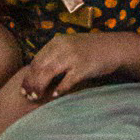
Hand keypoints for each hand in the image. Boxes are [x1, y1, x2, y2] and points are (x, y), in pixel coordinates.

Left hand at [20, 32, 139, 101]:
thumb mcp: (70, 46)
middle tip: (28, 96)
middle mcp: (63, 48)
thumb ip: (55, 55)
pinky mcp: (84, 67)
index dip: (28, 76)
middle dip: (31, 83)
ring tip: (37, 97)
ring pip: (48, 74)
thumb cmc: (91, 49)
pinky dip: (59, 89)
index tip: (24, 88)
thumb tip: (37, 72)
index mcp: (57, 42)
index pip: (36, 60)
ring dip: (40, 87)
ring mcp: (73, 57)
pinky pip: (67, 81)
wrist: (115, 47)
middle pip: (39, 68)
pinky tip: (55, 96)